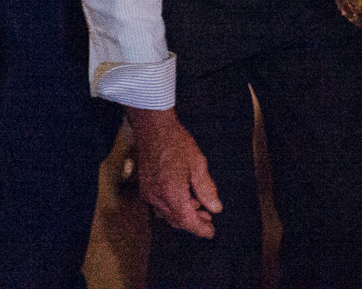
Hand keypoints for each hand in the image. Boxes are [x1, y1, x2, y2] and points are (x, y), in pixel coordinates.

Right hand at [129, 107, 220, 237]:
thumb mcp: (198, 164)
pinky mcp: (145, 189)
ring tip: (200, 205)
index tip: (210, 232)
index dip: (200, 229)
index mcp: (172, 193)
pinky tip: (185, 196)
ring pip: (168, 214)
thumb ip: (207, 190)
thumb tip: (215, 208)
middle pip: (177, 220)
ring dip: (184, 214)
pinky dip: (174, 206)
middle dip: (194, 222)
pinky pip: (161, 205)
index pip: (187, 221)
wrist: (153, 128)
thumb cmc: (176, 142)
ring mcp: (149, 194)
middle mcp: (157, 197)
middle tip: (209, 219)